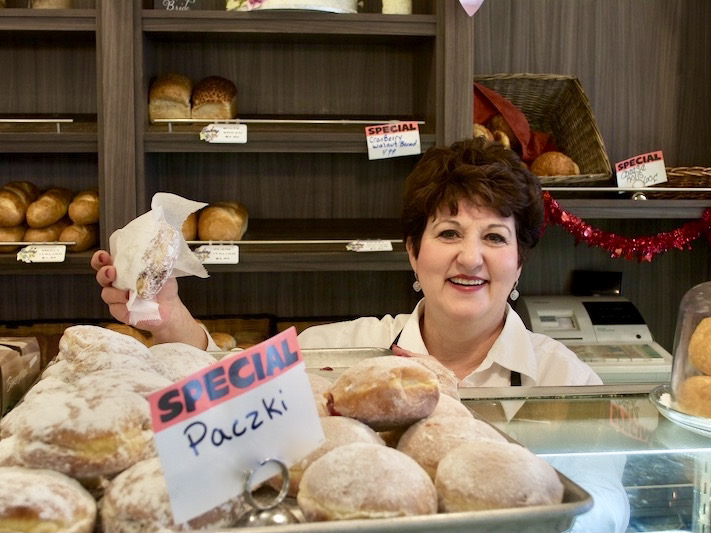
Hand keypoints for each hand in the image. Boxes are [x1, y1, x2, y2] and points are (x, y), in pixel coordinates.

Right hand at [91, 250, 207, 347]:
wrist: (170, 308)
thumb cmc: (164, 287)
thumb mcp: (162, 271)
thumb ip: (154, 261)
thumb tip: (155, 250)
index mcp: (124, 269)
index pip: (106, 261)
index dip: (101, 258)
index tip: (104, 255)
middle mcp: (118, 282)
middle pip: (101, 276)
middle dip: (103, 272)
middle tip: (111, 271)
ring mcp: (117, 297)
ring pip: (106, 293)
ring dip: (115, 292)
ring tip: (129, 293)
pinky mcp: (120, 311)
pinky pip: (114, 308)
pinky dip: (121, 304)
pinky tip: (130, 302)